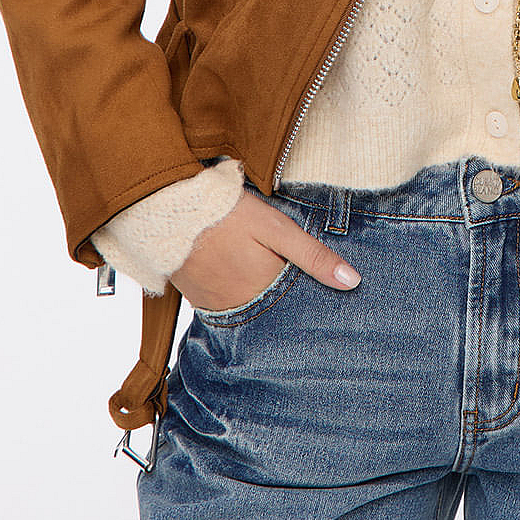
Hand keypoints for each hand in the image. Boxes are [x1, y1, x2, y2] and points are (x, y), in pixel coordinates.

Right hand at [172, 189, 360, 310]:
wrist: (166, 208)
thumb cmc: (226, 213)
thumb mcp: (276, 228)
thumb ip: (313, 256)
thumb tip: (352, 282)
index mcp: (264, 294)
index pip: (297, 308)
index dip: (311, 299)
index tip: (328, 298)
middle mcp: (239, 309)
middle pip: (272, 312)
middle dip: (286, 303)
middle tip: (293, 283)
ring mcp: (214, 307)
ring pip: (249, 310)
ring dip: (260, 299)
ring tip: (265, 277)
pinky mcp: (196, 299)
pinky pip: (225, 306)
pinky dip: (236, 296)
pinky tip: (241, 276)